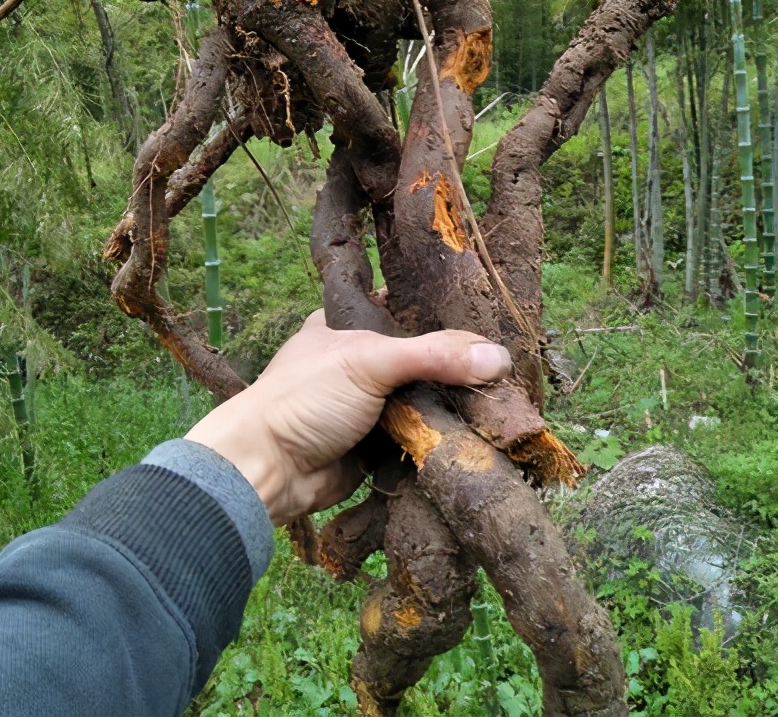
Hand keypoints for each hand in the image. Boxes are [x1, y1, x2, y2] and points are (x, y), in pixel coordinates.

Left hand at [184, 309, 511, 524]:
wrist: (269, 470)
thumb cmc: (305, 398)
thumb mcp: (369, 360)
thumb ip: (433, 355)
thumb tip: (500, 358)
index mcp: (345, 324)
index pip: (402, 307)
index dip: (439, 310)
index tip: (488, 314)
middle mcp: (359, 362)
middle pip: (420, 358)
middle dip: (456, 364)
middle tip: (507, 364)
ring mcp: (368, 405)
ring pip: (423, 399)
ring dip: (453, 404)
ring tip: (507, 397)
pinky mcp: (377, 445)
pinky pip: (419, 437)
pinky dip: (442, 437)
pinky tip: (482, 431)